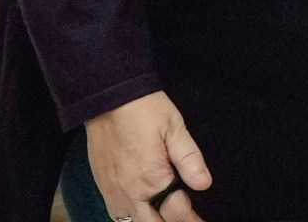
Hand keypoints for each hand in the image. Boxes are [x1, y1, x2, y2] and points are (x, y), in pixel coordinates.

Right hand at [84, 91, 211, 220]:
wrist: (108, 99)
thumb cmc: (143, 109)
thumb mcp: (174, 128)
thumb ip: (189, 159)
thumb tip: (204, 184)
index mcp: (151, 179)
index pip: (176, 214)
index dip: (193, 219)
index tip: (203, 221)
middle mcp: (130, 192)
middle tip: (190, 219)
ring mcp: (113, 192)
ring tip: (167, 217)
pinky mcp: (103, 187)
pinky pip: (117, 216)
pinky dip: (132, 219)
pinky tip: (144, 214)